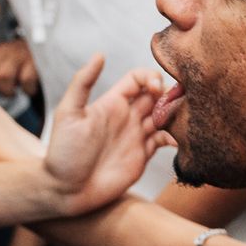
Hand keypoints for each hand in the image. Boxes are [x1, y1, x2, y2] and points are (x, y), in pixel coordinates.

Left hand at [0, 39, 40, 98]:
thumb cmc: (14, 68)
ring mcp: (18, 53)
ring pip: (3, 76)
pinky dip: (27, 89)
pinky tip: (28, 90)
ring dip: (8, 91)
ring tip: (12, 92)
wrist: (47, 51)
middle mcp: (0, 50)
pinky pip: (26, 79)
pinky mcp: (36, 60)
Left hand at [42, 55, 162, 214]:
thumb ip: (83, 82)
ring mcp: (136, 136)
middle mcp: (127, 117)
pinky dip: (175, 137)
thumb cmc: (63, 152)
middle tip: (176, 102)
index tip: (155, 88)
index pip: (138, 79)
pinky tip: (177, 139)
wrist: (65, 190)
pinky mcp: (142, 156)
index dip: (150, 77)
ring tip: (182, 119)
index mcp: (112, 103)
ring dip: (176, 114)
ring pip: (165, 117)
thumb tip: (100, 54)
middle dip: (170, 94)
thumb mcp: (68, 113)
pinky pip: (164, 141)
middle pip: (157, 96)